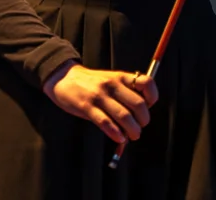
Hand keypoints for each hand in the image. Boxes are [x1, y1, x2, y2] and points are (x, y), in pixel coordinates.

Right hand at [41, 61, 158, 142]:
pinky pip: (106, 123)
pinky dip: (116, 133)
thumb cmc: (91, 83)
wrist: (63, 78)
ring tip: (131, 136)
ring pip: (124, 116)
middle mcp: (112, 84)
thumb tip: (139, 118)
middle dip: (143, 121)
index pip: (146, 83)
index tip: (149, 108)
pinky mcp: (87, 107)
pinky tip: (119, 138)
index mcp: (120, 77)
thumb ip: (125, 94)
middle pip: (138, 104)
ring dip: (132, 130)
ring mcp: (99, 95)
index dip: (152, 97)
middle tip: (139, 128)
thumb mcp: (110, 80)